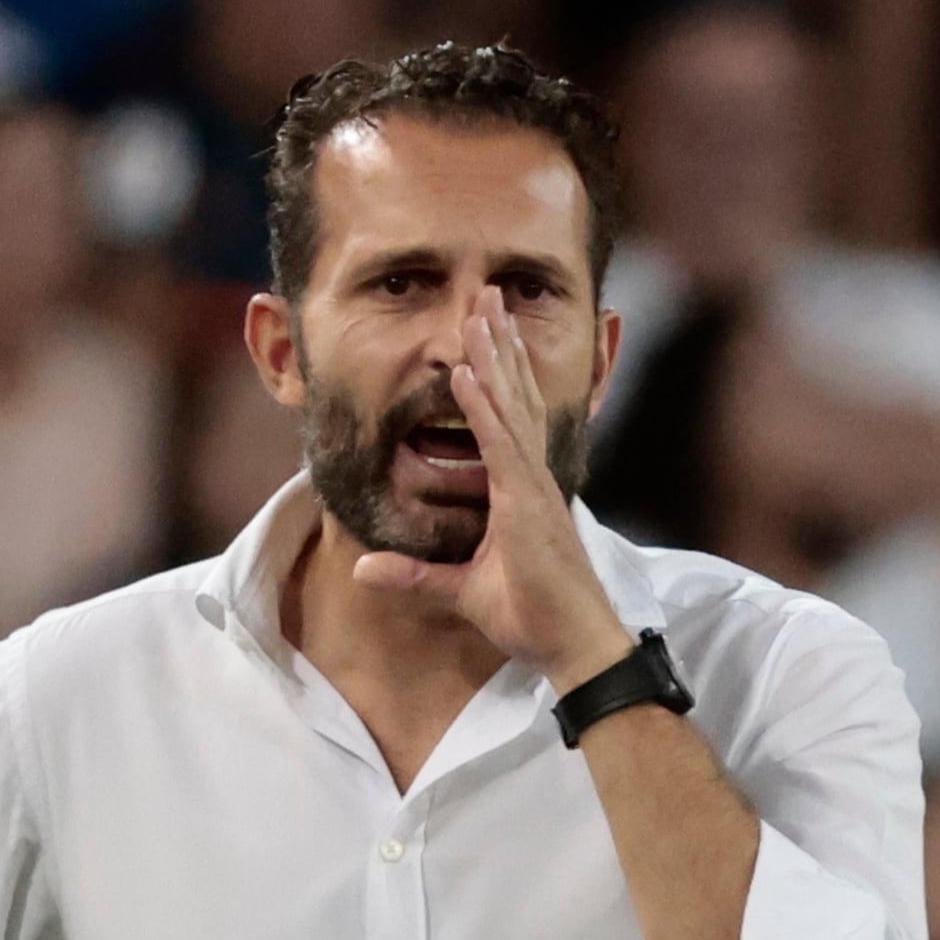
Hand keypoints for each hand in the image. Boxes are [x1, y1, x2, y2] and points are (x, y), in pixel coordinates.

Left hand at [352, 286, 631, 690]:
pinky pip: (501, 446)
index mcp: (523, 491)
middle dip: (499, 343)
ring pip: (510, 406)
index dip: (498, 372)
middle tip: (487, 292)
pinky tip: (465, 372)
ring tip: (480, 307)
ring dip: (492, 355)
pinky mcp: (527, 506)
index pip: (509, 418)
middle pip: (515, 396)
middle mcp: (532, 479)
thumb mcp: (462, 591)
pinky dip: (483, 407)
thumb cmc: (535, 620)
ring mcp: (533, 488)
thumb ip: (416, 575)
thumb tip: (363, 567)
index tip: (485, 330)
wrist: (576, 647)